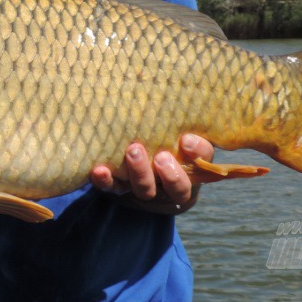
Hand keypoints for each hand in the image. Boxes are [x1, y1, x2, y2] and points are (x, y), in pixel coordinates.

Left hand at [90, 134, 213, 213]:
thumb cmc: (165, 140)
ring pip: (145, 189)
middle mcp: (168, 184)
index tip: (186, 140)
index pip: (202, 163)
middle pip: (175, 188)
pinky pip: (112, 187)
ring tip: (133, 151)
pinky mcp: (118, 187)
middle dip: (171, 175)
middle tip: (162, 157)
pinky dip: (105, 180)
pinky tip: (99, 170)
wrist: (139, 162)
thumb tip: (182, 112)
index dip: (196, 155)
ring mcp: (143, 188)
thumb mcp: (180, 132)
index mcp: (190, 170)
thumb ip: (185, 126)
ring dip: (140, 172)